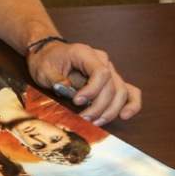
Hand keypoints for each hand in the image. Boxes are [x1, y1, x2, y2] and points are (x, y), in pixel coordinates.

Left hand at [27, 42, 141, 124]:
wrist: (48, 54)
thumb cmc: (46, 60)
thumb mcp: (43, 69)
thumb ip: (55, 79)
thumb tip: (67, 90)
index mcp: (85, 53)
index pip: (101, 72)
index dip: (92, 90)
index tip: (77, 101)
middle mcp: (102, 60)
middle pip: (112, 86)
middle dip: (99, 106)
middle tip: (85, 118)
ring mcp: (110, 70)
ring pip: (121, 92)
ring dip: (110, 110)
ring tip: (95, 122)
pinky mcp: (112, 81)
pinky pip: (129, 92)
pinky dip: (131, 104)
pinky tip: (124, 116)